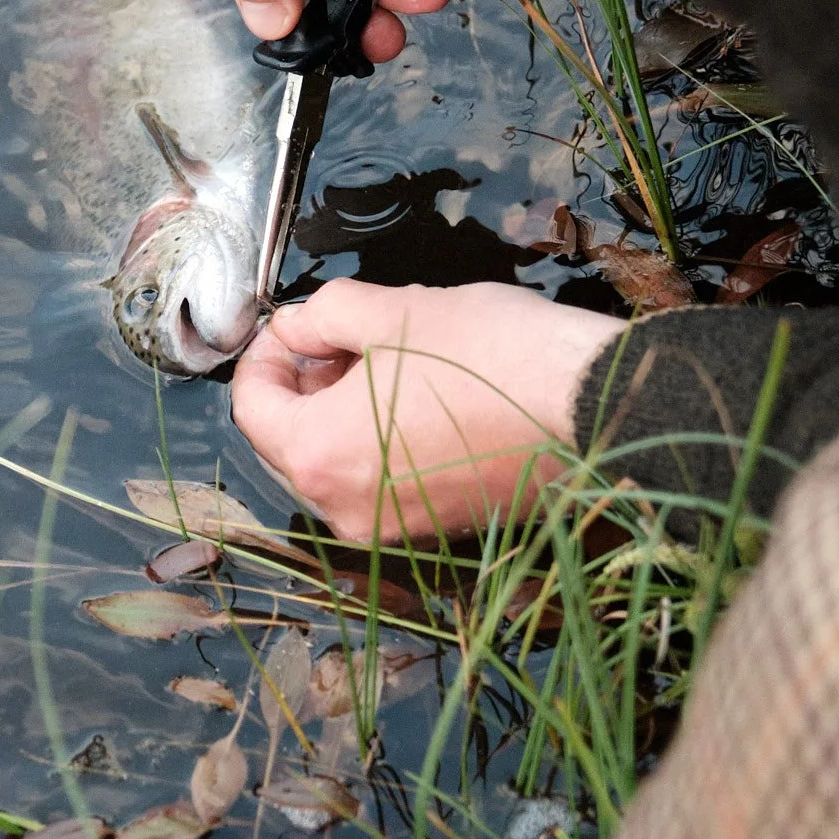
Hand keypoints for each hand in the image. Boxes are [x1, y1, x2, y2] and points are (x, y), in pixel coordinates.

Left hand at [231, 280, 625, 542]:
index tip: (292, 325)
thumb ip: (321, 315)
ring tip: (386, 357)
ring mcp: (392, 528)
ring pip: (336, 463)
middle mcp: (344, 508)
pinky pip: (381, 483)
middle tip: (338, 336)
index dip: (263, 354)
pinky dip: (381, 441)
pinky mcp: (436, 529)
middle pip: (289, 442)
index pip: (250, 407)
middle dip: (303, 384)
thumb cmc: (489, 355)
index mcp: (318, 455)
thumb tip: (295, 327)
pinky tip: (419, 394)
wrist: (588, 408)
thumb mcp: (389, 309)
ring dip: (342, 411)